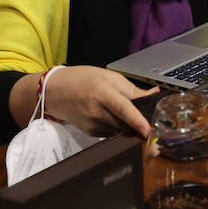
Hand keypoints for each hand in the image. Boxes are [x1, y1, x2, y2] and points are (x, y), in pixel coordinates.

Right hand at [40, 66, 157, 136]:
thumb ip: (131, 89)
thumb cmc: (83, 79)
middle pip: (124, 123)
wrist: (53, 91)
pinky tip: (117, 119)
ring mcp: (92, 124)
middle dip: (140, 126)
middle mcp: (97, 111)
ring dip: (130, 127)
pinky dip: (118, 128)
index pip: (123, 109)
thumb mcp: (109, 76)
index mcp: (104, 93)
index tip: (148, 131)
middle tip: (153, 126)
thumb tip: (154, 94)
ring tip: (136, 120)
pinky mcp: (89, 132)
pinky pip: (110, 132)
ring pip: (119, 130)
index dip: (137, 120)